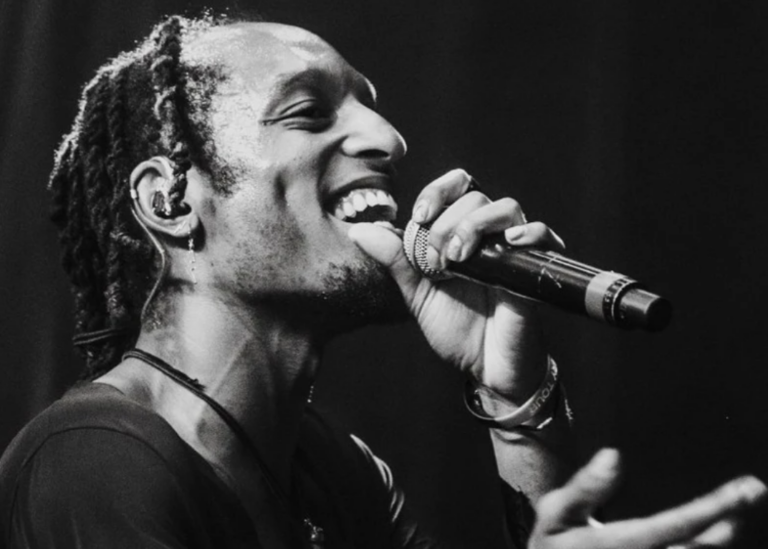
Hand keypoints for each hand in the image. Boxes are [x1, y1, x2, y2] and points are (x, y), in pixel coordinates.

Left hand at [348, 169, 562, 400]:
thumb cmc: (457, 328)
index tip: (420, 217)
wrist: (486, 368)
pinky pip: (542, 236)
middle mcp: (490, 237)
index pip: (456, 188)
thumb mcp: (418, 293)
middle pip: (475, 198)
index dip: (437, 193)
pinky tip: (511, 242)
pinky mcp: (535, 271)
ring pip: (506, 208)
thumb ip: (396, 259)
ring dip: (477, 226)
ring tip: (460, 258)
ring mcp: (514, 252)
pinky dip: (529, 232)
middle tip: (438, 261)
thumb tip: (359, 230)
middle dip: (448, 224)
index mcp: (461, 234)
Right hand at [530, 449, 766, 548]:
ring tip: (737, 509)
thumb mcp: (555, 516)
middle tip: (752, 491)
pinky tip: (715, 533)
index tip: (743, 490)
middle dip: (730, 518)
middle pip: (702, 547)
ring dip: (723, 535)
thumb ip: (584, 488)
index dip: (712, 508)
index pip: (676, 526)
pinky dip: (706, 547)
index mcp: (620, 544)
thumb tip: (613, 457)